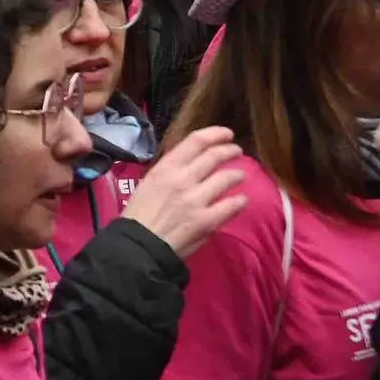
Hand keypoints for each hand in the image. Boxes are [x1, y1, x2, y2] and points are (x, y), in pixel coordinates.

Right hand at [124, 127, 249, 260]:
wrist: (139, 245)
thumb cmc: (139, 214)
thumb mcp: (149, 183)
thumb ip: (171, 173)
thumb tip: (191, 166)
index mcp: (165, 168)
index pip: (195, 141)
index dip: (215, 134)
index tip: (227, 134)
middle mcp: (182, 179)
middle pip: (214, 156)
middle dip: (230, 151)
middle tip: (237, 152)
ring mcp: (196, 200)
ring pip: (226, 178)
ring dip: (237, 175)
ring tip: (239, 177)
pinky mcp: (207, 220)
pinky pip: (232, 205)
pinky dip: (239, 201)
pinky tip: (240, 201)